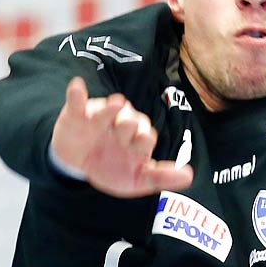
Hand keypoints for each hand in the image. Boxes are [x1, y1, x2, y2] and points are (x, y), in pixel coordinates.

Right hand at [51, 77, 193, 197]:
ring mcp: (100, 118)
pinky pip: (77, 102)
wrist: (78, 166)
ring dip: (112, 109)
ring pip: (108, 110)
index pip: (146, 135)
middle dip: (129, 125)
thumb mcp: (137, 180)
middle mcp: (121, 125)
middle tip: (126, 129)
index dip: (145, 138)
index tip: (144, 141)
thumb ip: (161, 177)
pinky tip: (77, 87)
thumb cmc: (111, 168)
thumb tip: (189, 176)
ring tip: (117, 104)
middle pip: (130, 121)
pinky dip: (76, 95)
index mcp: (137, 138)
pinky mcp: (78, 115)